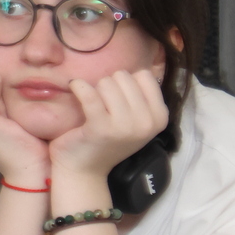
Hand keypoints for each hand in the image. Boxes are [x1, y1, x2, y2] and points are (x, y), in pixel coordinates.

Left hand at [49, 69, 167, 180]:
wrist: (84, 168)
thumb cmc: (107, 138)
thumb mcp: (133, 118)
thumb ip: (139, 95)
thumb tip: (136, 66)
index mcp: (160, 117)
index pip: (144, 75)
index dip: (126, 82)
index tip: (117, 98)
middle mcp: (147, 123)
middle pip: (124, 76)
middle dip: (108, 85)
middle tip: (102, 105)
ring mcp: (125, 126)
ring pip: (106, 82)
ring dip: (94, 89)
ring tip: (92, 107)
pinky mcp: (100, 128)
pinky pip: (88, 92)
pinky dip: (78, 86)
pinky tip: (74, 89)